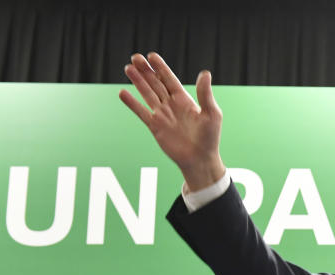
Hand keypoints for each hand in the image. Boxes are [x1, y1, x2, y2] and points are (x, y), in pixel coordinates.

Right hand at [119, 52, 226, 191]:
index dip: (161, 68)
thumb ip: (205, 94)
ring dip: (138, 81)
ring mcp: (162, 115)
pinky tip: (123, 93)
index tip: (152, 56)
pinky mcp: (155, 127)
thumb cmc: (209, 138)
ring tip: (128, 68)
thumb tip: (205, 73)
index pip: (170, 79)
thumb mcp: (211, 114)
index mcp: (185, 100)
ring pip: (147, 94)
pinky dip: (132, 103)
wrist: (200, 160)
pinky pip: (141, 112)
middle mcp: (172, 105)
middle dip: (146, 70)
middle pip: (156, 83)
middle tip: (135, 57)